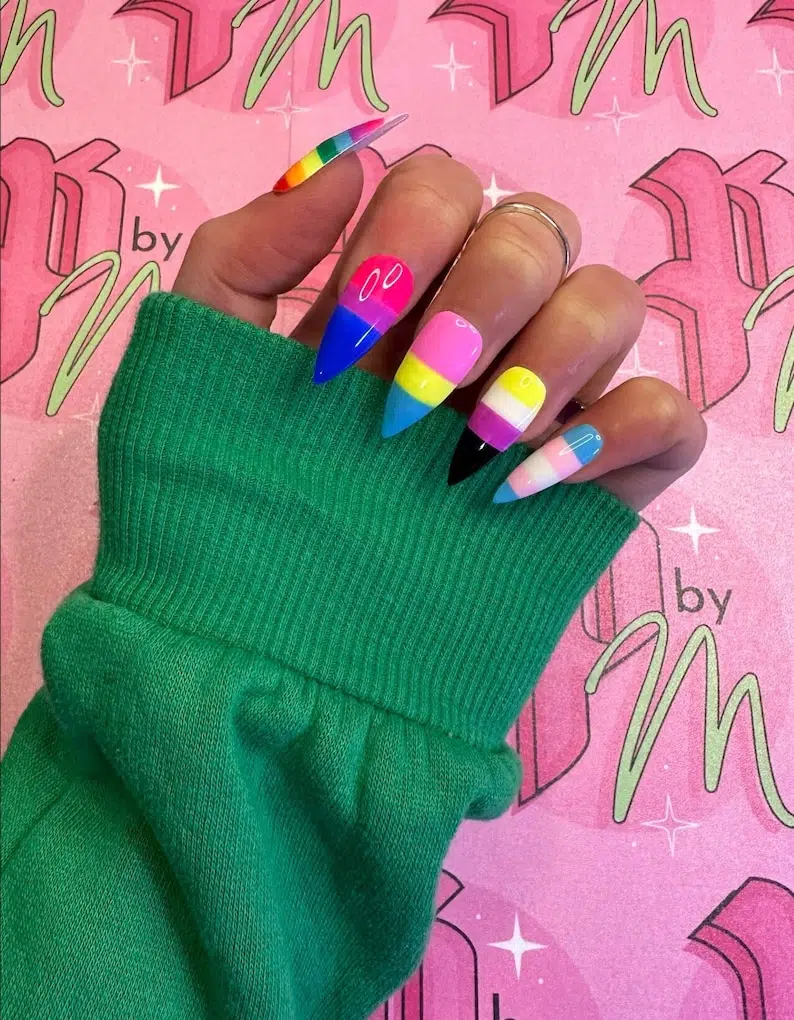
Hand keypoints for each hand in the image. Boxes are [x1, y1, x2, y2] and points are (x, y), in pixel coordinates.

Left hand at [173, 152, 704, 508]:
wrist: (267, 655)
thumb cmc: (222, 510)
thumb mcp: (196, 372)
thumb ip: (249, 252)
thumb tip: (349, 161)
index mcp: (393, 298)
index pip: (445, 189)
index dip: (410, 237)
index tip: (351, 339)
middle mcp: (476, 335)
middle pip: (537, 231)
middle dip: (483, 296)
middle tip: (416, 397)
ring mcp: (541, 405)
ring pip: (612, 302)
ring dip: (554, 354)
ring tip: (479, 442)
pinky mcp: (594, 484)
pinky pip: (664, 416)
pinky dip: (620, 429)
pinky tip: (531, 484)